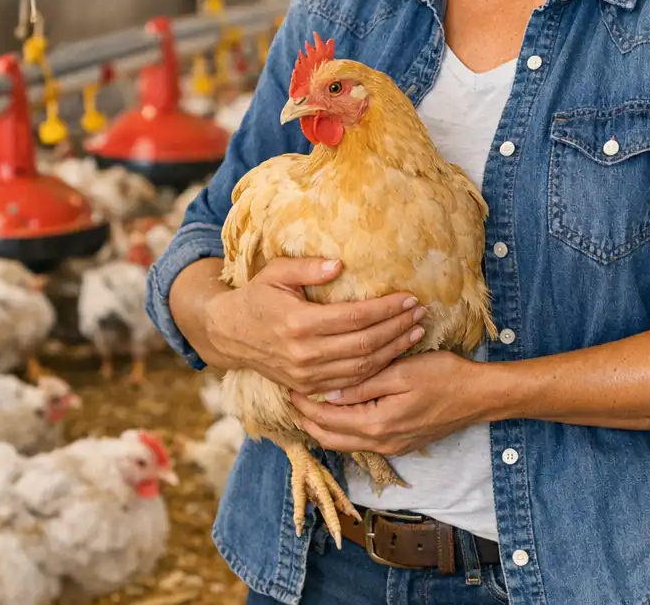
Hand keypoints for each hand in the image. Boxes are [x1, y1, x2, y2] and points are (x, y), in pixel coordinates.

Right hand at [203, 257, 426, 396]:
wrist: (228, 334)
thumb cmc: (257, 296)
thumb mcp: (276, 273)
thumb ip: (307, 267)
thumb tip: (339, 263)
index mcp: (299, 323)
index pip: (354, 318)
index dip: (385, 309)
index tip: (409, 298)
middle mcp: (304, 353)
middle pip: (364, 345)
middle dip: (397, 328)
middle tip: (420, 313)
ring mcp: (306, 375)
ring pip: (361, 368)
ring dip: (393, 351)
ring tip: (416, 332)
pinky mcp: (307, 387)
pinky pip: (350, 382)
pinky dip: (376, 371)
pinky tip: (394, 355)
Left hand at [291, 351, 483, 455]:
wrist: (477, 396)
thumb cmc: (443, 377)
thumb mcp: (400, 372)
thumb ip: (363, 385)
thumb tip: (328, 393)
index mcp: (376, 425)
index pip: (326, 420)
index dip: (305, 403)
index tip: (290, 383)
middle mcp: (379, 443)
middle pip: (328, 438)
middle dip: (306, 418)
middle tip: (292, 393)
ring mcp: (390, 446)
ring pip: (343, 441)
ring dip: (323, 423)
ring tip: (310, 399)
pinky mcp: (399, 443)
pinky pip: (360, 439)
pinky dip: (342, 426)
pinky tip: (341, 407)